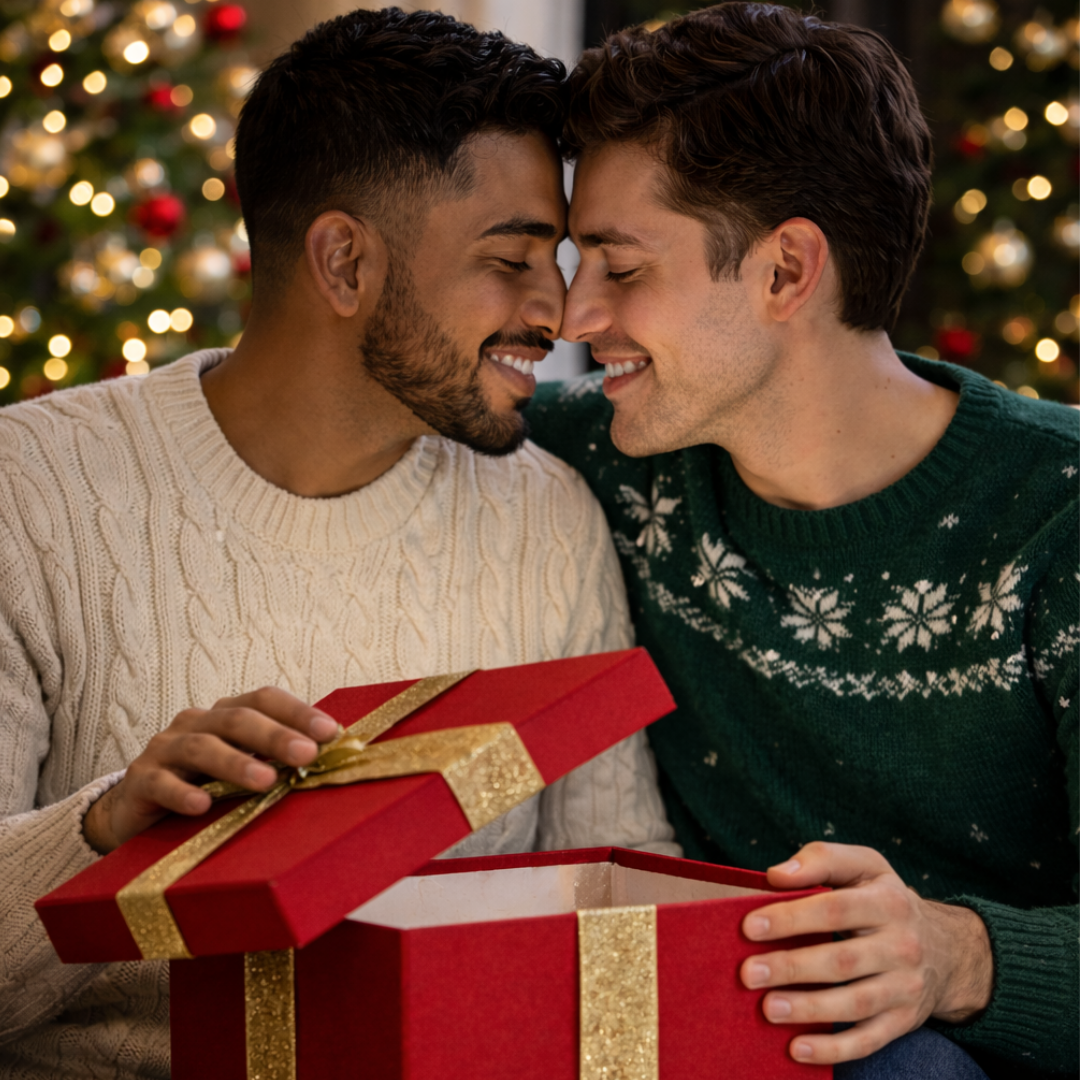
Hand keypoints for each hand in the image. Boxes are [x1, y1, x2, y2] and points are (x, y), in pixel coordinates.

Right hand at [83, 687, 339, 854]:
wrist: (136, 810)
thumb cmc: (203, 785)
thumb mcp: (242, 769)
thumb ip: (277, 762)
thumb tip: (330, 761)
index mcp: (226, 715)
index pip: (264, 699)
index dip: (297, 711)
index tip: (331, 731)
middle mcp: (196, 723)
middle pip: (237, 720)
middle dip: (275, 736)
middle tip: (306, 753)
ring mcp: (166, 749)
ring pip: (201, 748)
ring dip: (236, 764)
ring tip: (266, 781)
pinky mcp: (140, 781)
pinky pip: (161, 783)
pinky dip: (182, 793)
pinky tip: (202, 806)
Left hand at [739, 841, 992, 1065]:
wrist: (947, 948)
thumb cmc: (883, 898)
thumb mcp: (863, 865)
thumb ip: (820, 860)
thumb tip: (776, 875)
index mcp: (887, 902)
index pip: (834, 909)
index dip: (791, 918)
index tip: (749, 927)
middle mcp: (901, 946)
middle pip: (841, 960)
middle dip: (791, 967)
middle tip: (747, 973)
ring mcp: (905, 987)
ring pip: (855, 1003)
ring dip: (808, 1009)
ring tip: (768, 1008)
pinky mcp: (904, 1021)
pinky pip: (868, 1041)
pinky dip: (833, 1049)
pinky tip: (797, 1048)